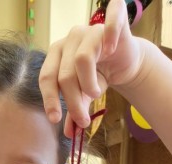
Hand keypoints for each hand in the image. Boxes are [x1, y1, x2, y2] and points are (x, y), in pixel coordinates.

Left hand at [39, 0, 143, 133]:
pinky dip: (110, 34)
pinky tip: (111, 50)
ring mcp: (90, 29)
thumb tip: (70, 134)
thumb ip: (75, 111)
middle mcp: (70, 39)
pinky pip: (110, 20)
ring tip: (96, 94)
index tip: (55, 120)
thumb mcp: (84, 95)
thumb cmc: (99, 75)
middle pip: (65, 75)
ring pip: (82, 59)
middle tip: (83, 120)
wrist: (124, 61)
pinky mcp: (113, 22)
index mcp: (57, 53)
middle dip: (73, 102)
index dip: (50, 100)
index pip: (47, 77)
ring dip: (89, 84)